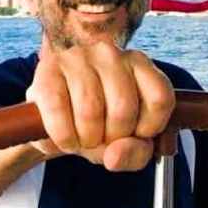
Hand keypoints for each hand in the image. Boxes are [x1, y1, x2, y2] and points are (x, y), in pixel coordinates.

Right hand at [26, 41, 174, 170]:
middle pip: (123, 108)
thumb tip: (114, 155)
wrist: (55, 121)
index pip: (160, 98)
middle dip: (111, 139)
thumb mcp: (126, 145)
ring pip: (90, 111)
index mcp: (139, 64)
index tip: (135, 134)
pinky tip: (65, 138)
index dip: (149, 128)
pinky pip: (58, 111)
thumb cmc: (98, 127)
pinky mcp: (47, 69)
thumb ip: (134, 153)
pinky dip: (63, 137)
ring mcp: (77, 57)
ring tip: (82, 139)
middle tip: (101, 140)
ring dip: (85, 140)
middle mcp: (110, 53)